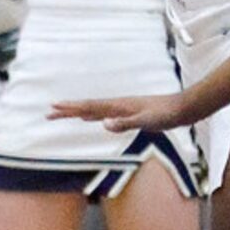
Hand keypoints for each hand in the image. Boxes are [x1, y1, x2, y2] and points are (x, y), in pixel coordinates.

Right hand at [48, 92, 198, 132]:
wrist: (181, 109)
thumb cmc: (165, 115)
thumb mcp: (146, 121)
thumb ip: (126, 123)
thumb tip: (104, 124)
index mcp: (117, 106)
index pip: (89, 107)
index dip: (71, 108)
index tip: (53, 108)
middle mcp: (116, 105)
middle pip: (87, 107)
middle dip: (67, 110)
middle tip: (48, 113)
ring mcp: (121, 109)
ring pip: (94, 110)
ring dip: (77, 112)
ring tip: (64, 113)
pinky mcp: (128, 114)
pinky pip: (103, 114)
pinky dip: (92, 116)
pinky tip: (90, 119)